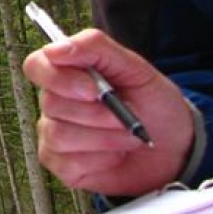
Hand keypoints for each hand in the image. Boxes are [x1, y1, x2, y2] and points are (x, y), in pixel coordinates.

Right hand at [22, 28, 194, 197]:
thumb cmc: (153, 104)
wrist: (176, 146)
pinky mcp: (63, 166)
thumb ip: (95, 47)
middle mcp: (55, 103)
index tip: (93, 89)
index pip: (36, 66)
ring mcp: (55, 135)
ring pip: (59, 134)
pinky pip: (68, 163)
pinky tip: (115, 155)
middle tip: (124, 116)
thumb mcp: (135, 67)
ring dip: (103, 137)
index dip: (59, 78)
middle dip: (96, 113)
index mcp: (68, 73)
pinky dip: (100, 159)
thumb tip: (56, 48)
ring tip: (127, 135)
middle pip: (50, 103)